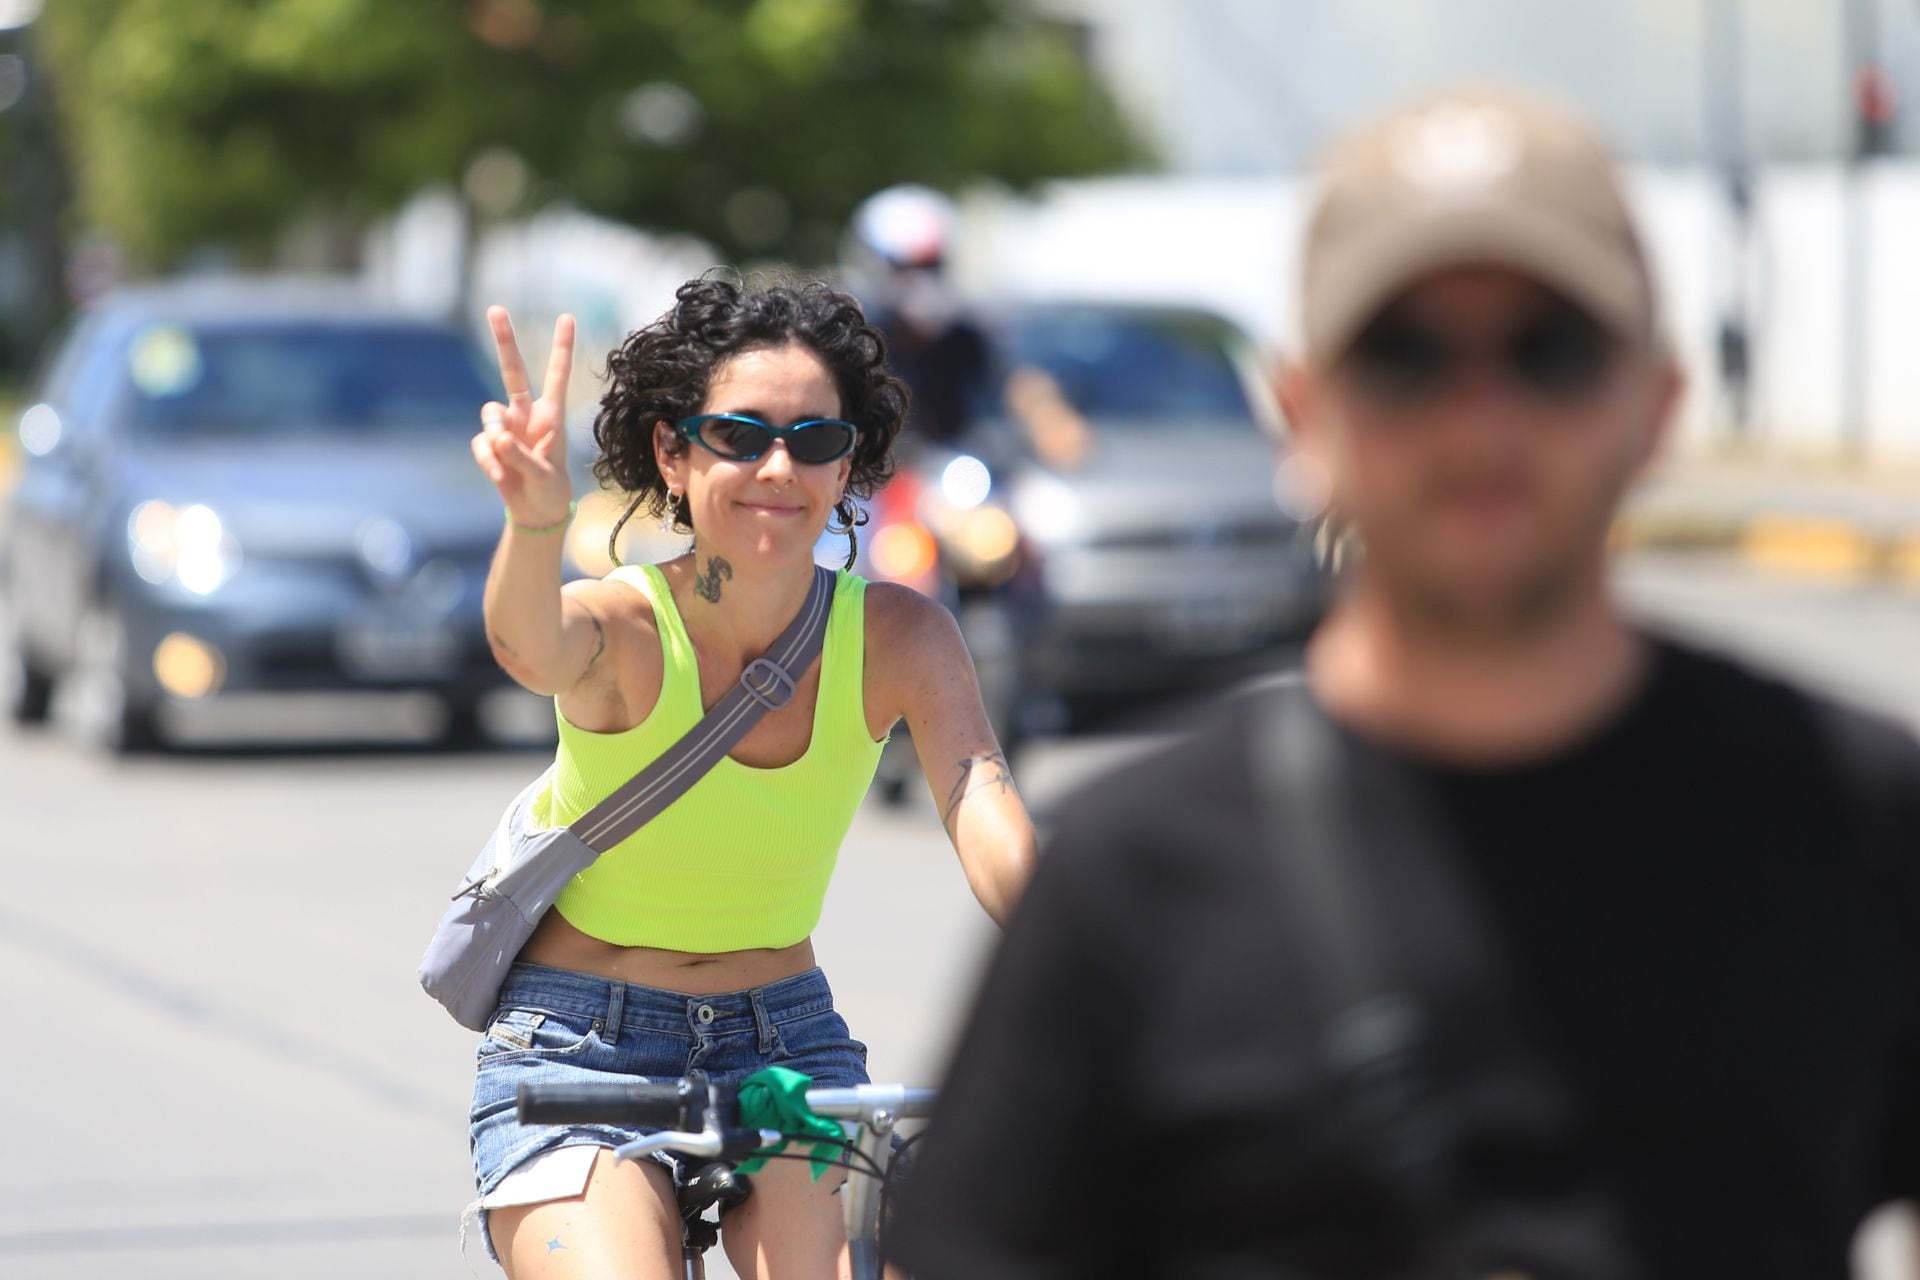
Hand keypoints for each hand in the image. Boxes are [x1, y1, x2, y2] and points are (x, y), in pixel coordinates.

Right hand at [471, 307, 575, 526]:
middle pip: (512, 371)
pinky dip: (487, 459)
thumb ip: (523, 457)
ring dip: (495, 435)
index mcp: (551, 416)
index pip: (556, 376)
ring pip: (489, 412)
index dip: (561, 348)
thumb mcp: (544, 476)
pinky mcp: (490, 444)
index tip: (566, 317)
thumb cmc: (550, 489)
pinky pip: (481, 443)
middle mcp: (526, 414)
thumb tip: (498, 438)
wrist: (535, 511)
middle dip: (504, 341)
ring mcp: (506, 427)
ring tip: (506, 461)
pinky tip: (498, 475)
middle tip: (495, 309)